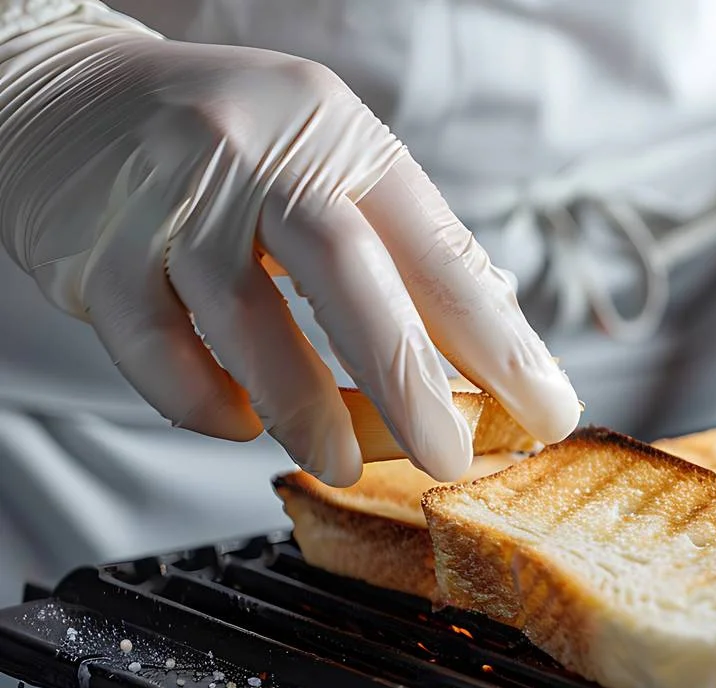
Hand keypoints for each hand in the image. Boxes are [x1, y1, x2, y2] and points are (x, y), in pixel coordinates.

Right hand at [0, 4, 580, 485]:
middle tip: (450, 457)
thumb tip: (501, 333)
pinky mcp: (100, 253)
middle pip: (352, 279)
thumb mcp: (329, 157)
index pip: (440, 252)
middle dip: (412, 385)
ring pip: (250, 321)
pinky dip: (203, 400)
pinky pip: (159, 349)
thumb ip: (406, 241)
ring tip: (344, 460)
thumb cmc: (225, 143)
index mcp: (342, 140)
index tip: (550, 409)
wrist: (60, 94)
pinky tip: (239, 423)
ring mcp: (175, 203)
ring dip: (306, 408)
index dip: (502, 343)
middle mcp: (261, 158)